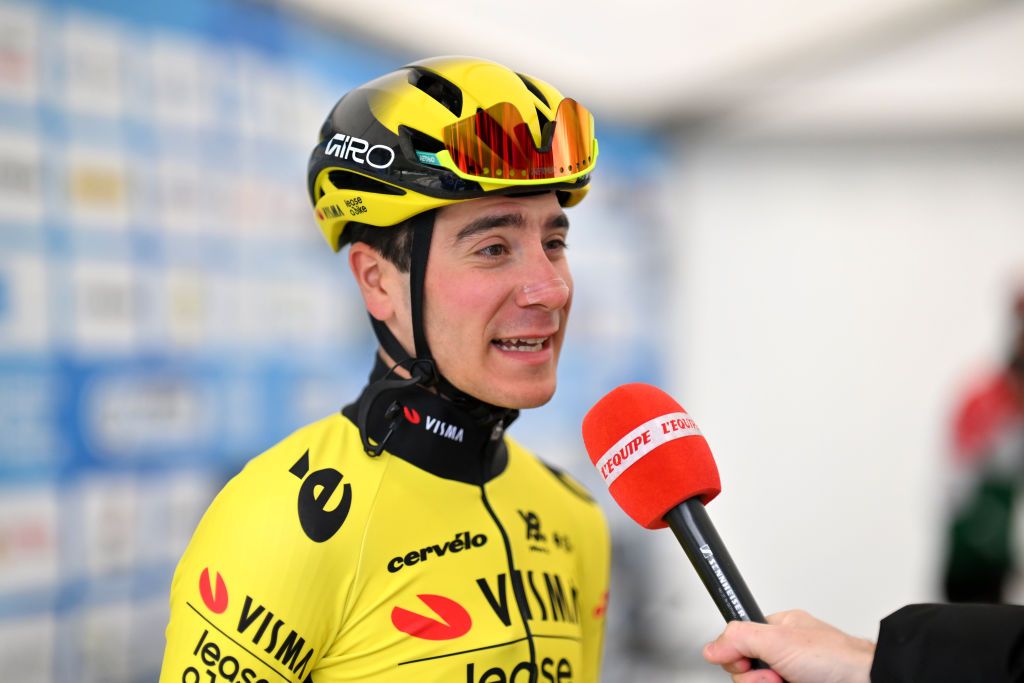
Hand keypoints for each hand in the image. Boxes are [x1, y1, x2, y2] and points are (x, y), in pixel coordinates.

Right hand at [702, 609, 875, 682]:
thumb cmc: (838, 658)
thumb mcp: (779, 640)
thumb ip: (739, 637)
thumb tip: (712, 646)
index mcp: (778, 632)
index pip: (738, 644)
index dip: (738, 657)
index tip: (745, 662)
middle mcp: (784, 656)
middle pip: (747, 674)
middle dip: (758, 680)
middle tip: (777, 677)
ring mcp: (792, 678)